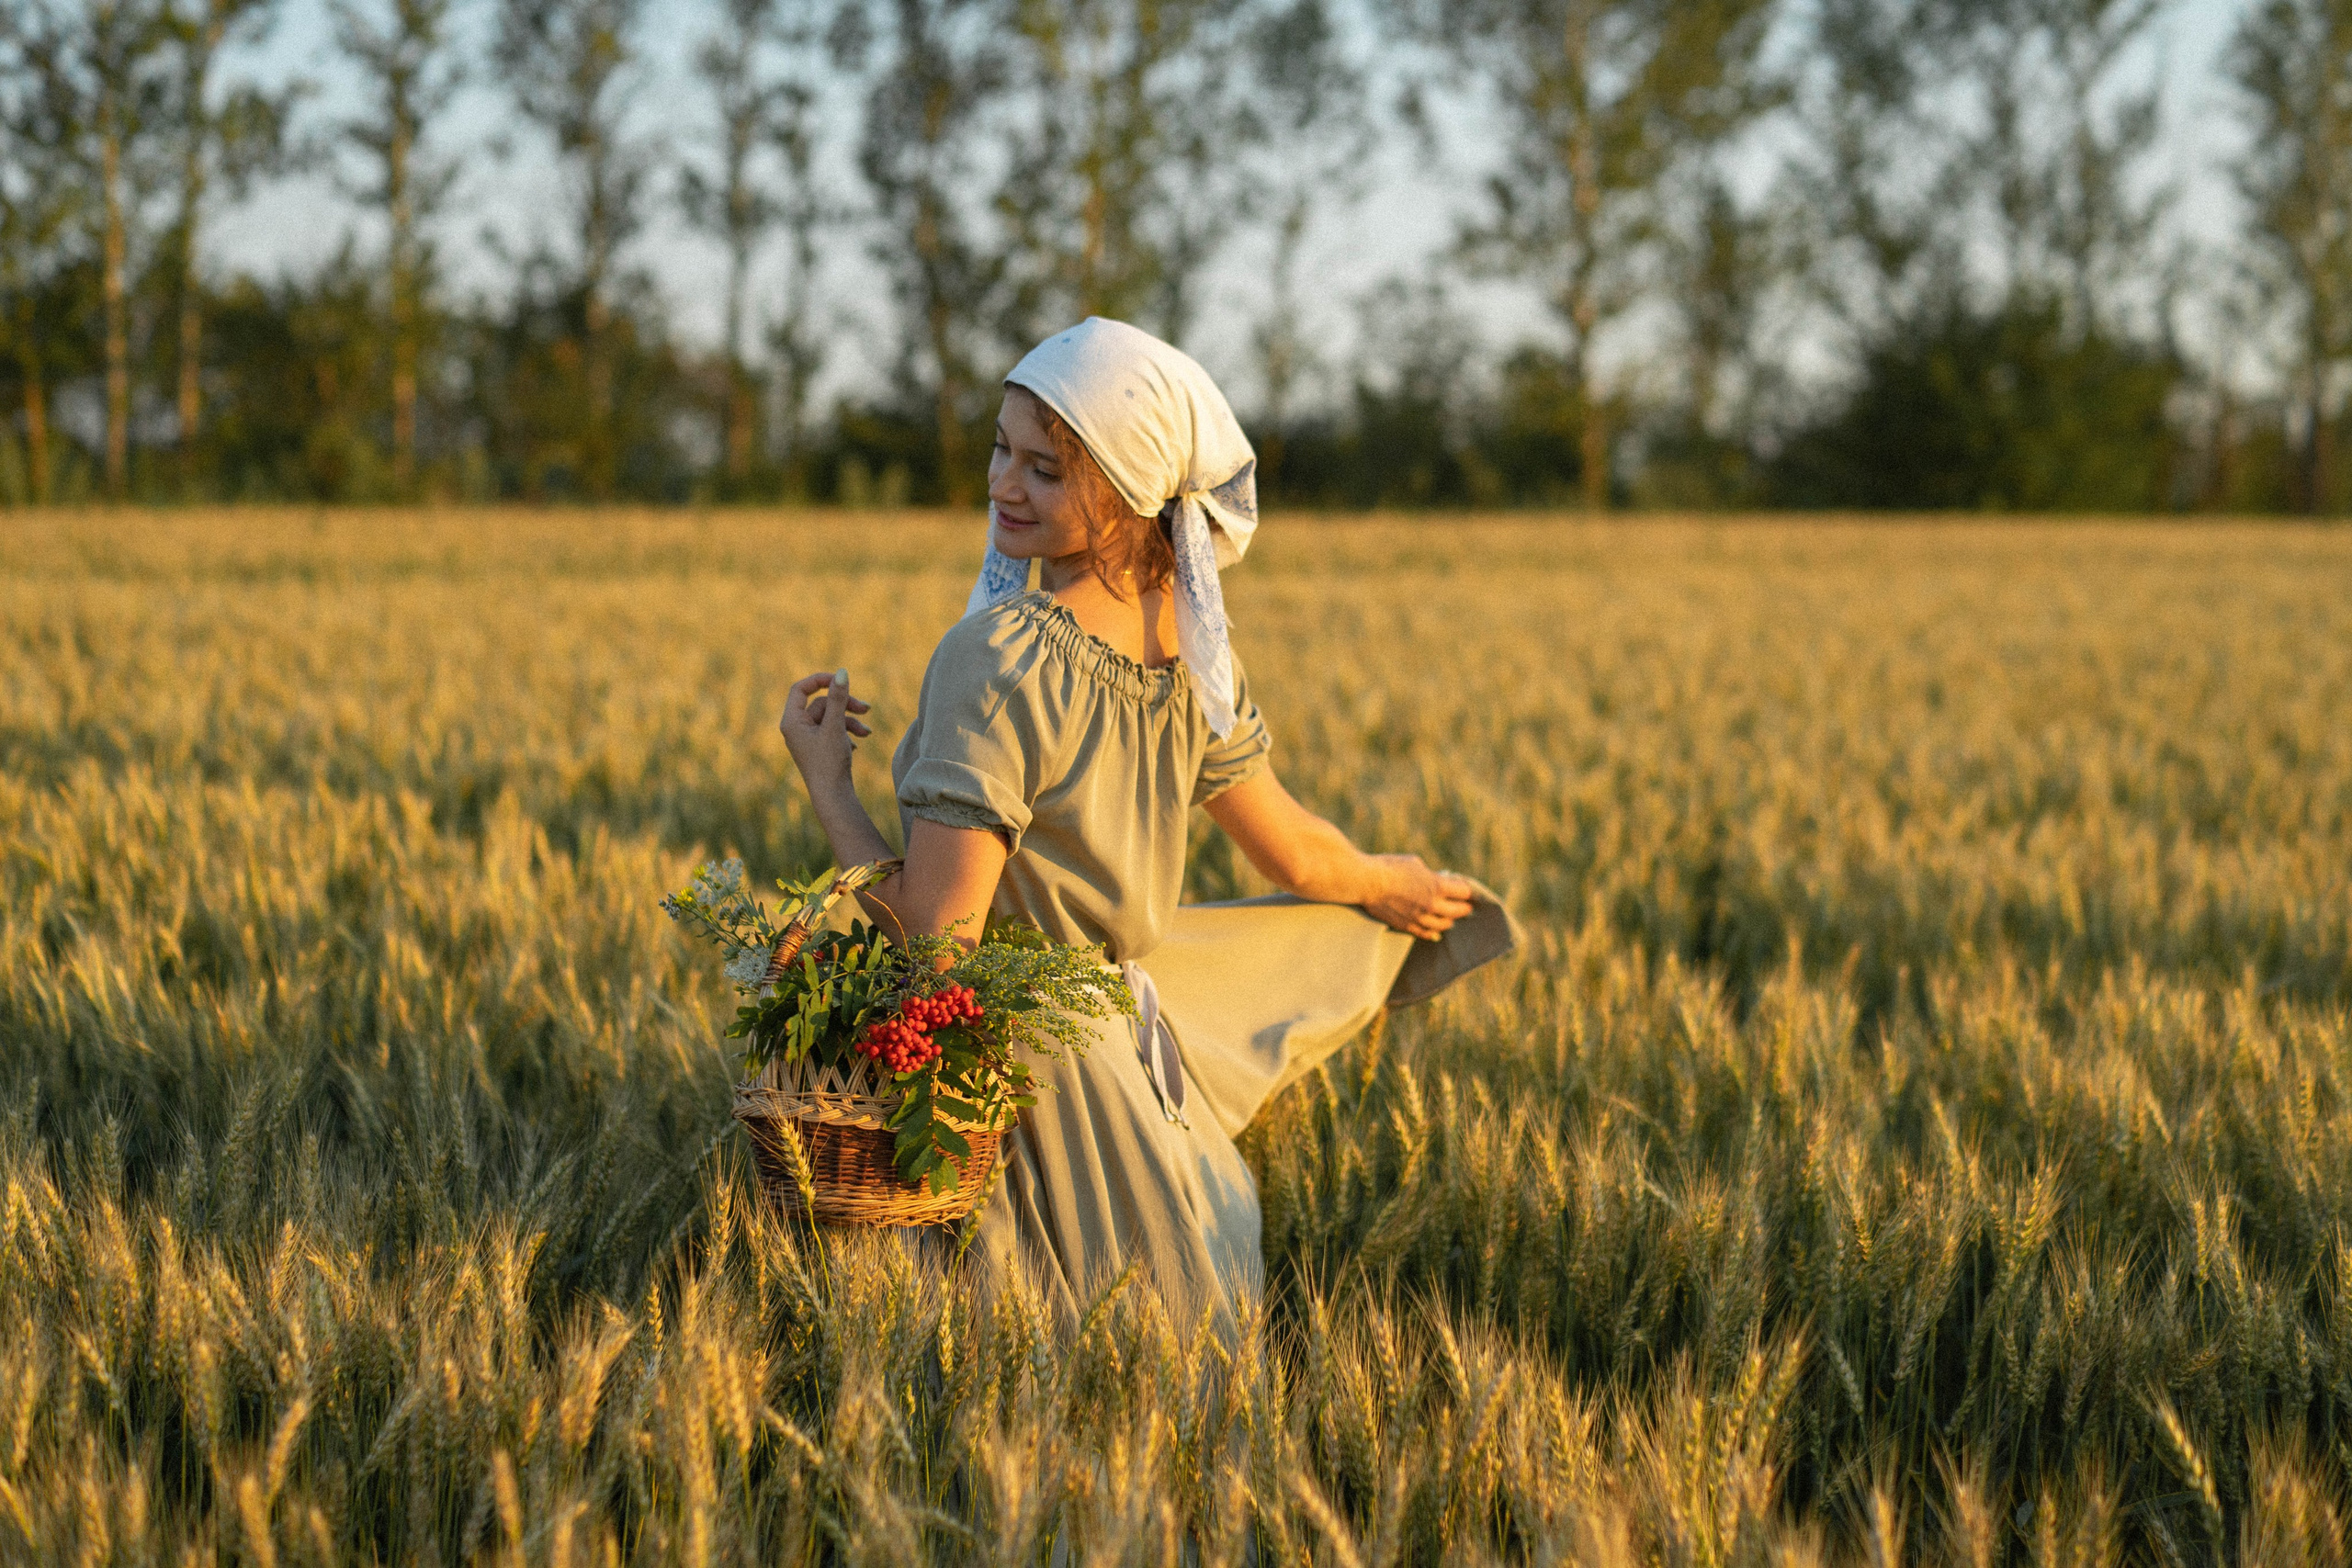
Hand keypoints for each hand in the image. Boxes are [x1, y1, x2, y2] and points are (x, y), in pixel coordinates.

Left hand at [778, 669, 873, 793]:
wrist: (833, 797)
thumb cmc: (829, 762)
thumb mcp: (835, 726)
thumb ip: (838, 698)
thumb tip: (842, 672)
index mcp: (791, 721)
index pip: (800, 689)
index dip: (820, 680)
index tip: (841, 680)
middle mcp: (796, 728)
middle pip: (821, 703)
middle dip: (845, 705)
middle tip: (866, 708)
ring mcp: (807, 739)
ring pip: (831, 717)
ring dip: (850, 721)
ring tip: (867, 732)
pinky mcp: (819, 748)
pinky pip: (833, 731)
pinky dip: (847, 733)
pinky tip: (857, 744)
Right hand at [1361, 854, 1476, 941]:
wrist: (1366, 882)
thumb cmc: (1390, 867)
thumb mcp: (1416, 863)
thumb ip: (1431, 875)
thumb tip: (1438, 880)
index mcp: (1437, 886)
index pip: (1464, 892)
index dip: (1467, 890)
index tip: (1467, 889)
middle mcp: (1432, 904)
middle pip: (1458, 911)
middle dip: (1464, 907)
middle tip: (1466, 906)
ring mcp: (1420, 917)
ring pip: (1444, 925)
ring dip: (1449, 920)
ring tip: (1450, 917)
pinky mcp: (1407, 926)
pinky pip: (1426, 934)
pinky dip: (1433, 932)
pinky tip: (1436, 931)